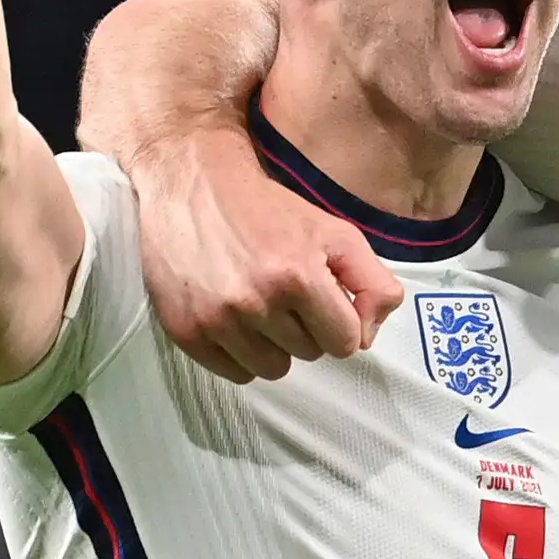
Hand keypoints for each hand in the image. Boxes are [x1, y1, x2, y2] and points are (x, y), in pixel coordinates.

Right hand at [136, 127, 408, 380]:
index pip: (345, 342)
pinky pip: (236, 373)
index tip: (322, 300)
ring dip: (273, 344)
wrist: (191, 185)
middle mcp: (256, 302)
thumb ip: (372, 282)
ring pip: (273, 369)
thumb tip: (368, 335)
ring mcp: (218, 320)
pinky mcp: (186, 332)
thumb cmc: (268, 210)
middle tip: (282, 290)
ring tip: (258, 303)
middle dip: (304, 326)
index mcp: (299, 277)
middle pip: (309, 353)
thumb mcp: (335, 232)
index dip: (339, 321)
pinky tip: (233, 317)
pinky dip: (241, 353)